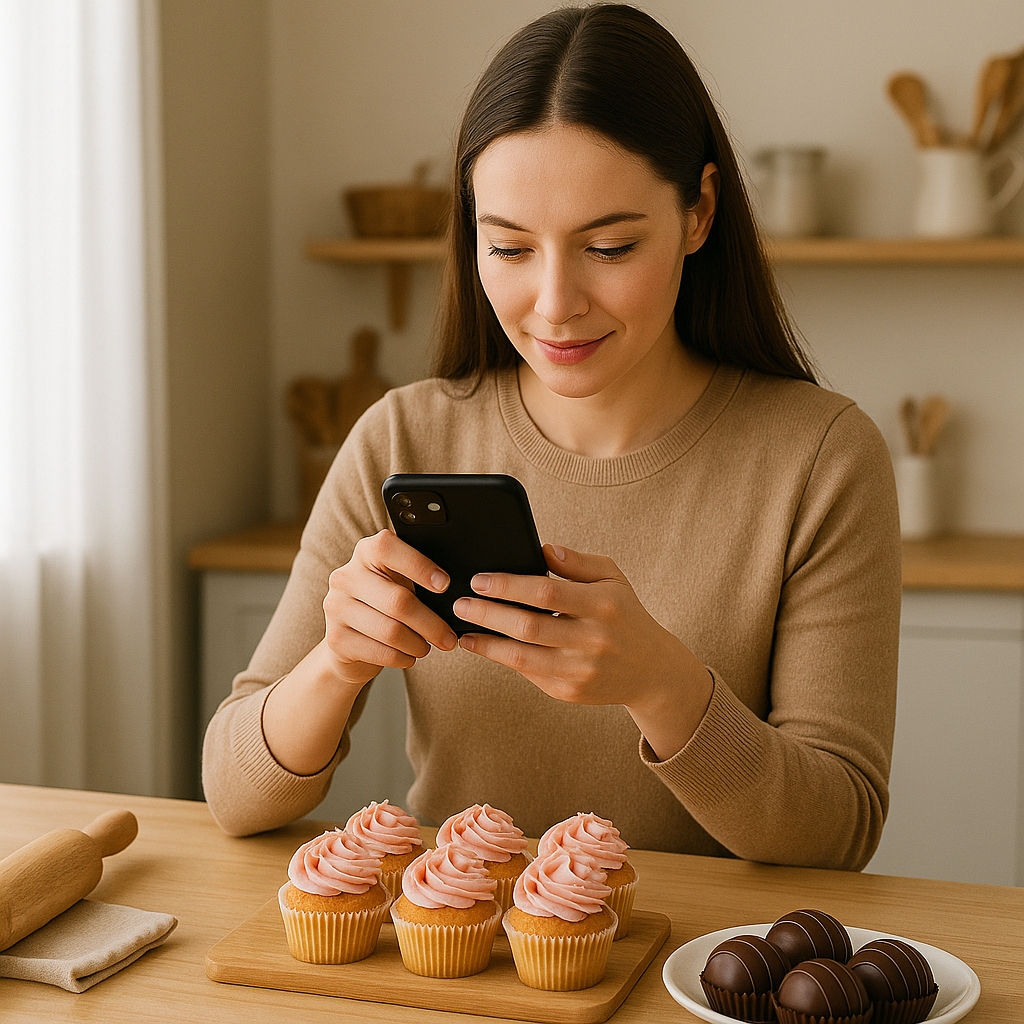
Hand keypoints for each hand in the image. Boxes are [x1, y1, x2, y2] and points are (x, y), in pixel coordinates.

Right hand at [321, 529, 457, 687]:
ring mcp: (336, 607)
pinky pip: (380, 652)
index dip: (419, 566)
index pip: (388, 548)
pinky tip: (409, 656)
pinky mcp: (336, 639)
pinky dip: (402, 658)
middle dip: (431, 623)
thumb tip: (458, 593)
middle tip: (450, 638)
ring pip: (391, 631)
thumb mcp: (399, 582)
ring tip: (428, 647)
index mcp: (365, 553)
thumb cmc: (385, 605)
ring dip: (418, 644)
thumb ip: (419, 577)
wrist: (349, 641)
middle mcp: (346, 577)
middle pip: (397, 600)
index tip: (445, 585)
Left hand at [453, 543, 712, 759]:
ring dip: (487, 643)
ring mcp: (582, 670)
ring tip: (462, 630)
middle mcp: (593, 640)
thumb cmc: (624, 614)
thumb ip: (576, 562)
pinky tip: (484, 646)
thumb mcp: (611, 578)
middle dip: (488, 613)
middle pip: (529, 626)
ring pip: (522, 658)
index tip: (479, 579)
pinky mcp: (571, 692)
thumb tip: (539, 547)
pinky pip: (529, 673)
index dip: (508, 585)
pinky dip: (502, 659)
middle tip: (459, 602)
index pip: (546, 592)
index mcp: (603, 605)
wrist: (652, 670)